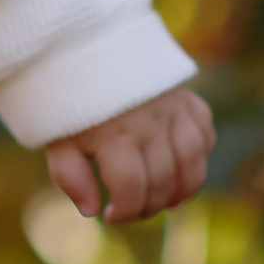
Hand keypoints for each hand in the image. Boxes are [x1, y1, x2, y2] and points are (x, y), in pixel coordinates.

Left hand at [46, 83, 213, 227]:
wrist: (93, 47)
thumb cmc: (73, 102)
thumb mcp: (59, 138)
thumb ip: (70, 177)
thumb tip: (92, 211)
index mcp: (115, 134)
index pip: (131, 188)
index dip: (125, 211)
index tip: (111, 216)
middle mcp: (151, 123)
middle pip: (162, 182)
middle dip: (148, 207)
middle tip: (131, 210)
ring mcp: (175, 111)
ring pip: (192, 165)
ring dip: (180, 192)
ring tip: (163, 201)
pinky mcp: (190, 101)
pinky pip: (204, 137)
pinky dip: (197, 159)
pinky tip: (179, 169)